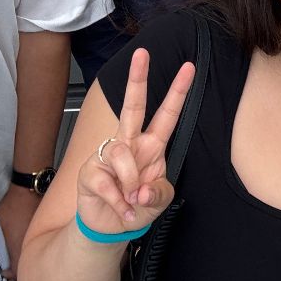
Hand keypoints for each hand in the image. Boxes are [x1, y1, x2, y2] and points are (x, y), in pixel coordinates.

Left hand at [0, 184, 40, 280]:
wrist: (29, 190)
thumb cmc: (10, 209)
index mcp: (19, 252)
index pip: (15, 274)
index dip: (7, 273)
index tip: (3, 267)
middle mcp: (33, 249)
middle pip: (27, 267)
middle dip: (18, 267)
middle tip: (10, 258)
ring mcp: (42, 240)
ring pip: (34, 255)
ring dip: (26, 255)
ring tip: (18, 246)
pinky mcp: (47, 232)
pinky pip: (40, 244)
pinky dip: (33, 244)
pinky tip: (28, 235)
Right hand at [76, 48, 194, 235]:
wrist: (110, 228)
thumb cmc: (137, 206)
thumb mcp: (159, 201)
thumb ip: (158, 193)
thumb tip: (142, 189)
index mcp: (151, 145)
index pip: (167, 114)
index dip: (178, 92)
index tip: (189, 68)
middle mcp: (130, 144)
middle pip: (133, 106)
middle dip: (138, 79)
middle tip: (143, 53)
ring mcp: (108, 155)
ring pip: (122, 153)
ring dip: (131, 181)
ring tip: (132, 199)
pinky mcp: (91, 171)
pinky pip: (107, 181)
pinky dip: (119, 202)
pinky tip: (123, 210)